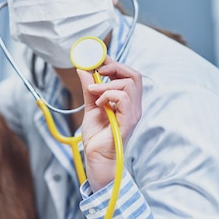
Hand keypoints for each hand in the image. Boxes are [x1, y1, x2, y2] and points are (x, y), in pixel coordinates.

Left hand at [77, 58, 141, 190]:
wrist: (97, 160)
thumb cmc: (97, 138)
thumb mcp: (90, 108)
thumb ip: (89, 90)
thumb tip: (83, 70)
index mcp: (126, 101)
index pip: (128, 75)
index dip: (114, 63)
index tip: (97, 59)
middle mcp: (133, 106)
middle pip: (134, 75)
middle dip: (115, 67)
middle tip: (97, 71)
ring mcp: (133, 113)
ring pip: (129, 83)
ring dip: (107, 83)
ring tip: (93, 92)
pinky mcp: (128, 121)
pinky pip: (124, 98)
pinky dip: (109, 95)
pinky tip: (99, 103)